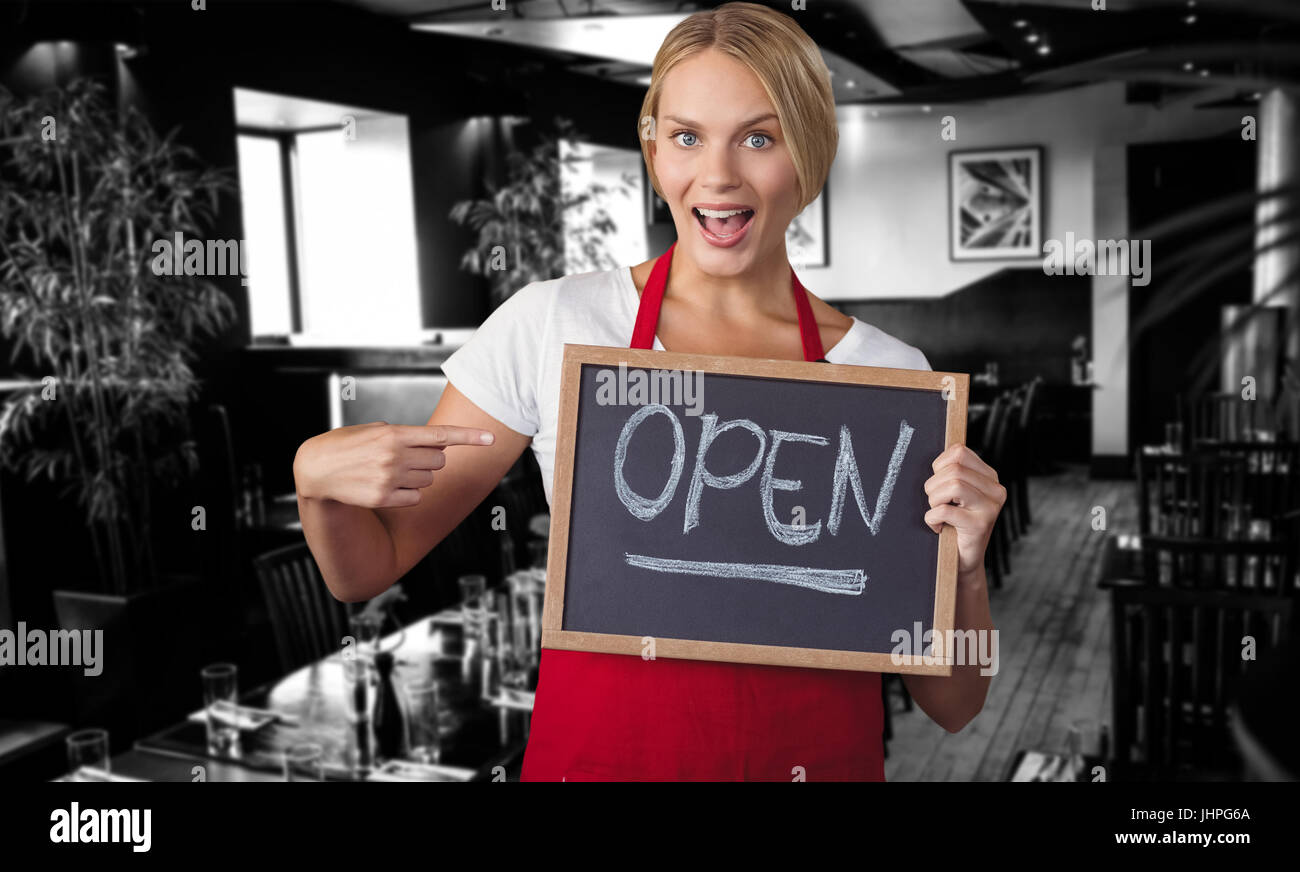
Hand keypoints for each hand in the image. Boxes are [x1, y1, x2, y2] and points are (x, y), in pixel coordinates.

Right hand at [294, 421, 494, 507]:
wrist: (316, 469)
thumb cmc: (347, 445)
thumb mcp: (375, 430)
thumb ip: (406, 435)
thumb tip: (437, 444)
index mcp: (395, 434)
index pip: (442, 435)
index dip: (471, 437)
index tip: (491, 439)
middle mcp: (395, 456)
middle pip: (440, 459)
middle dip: (431, 458)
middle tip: (407, 456)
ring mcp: (390, 478)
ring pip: (429, 479)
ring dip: (418, 475)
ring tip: (391, 470)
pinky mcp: (385, 498)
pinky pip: (416, 497)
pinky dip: (408, 493)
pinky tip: (388, 486)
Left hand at [923, 444, 1005, 575]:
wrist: (962, 561)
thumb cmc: (953, 524)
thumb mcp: (955, 495)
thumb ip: (951, 473)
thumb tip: (932, 453)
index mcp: (989, 476)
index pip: (958, 451)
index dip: (938, 465)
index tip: (939, 484)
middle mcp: (995, 489)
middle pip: (953, 468)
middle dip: (933, 486)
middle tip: (935, 504)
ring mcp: (990, 507)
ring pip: (952, 485)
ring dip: (933, 501)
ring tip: (937, 514)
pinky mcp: (981, 525)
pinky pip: (945, 510)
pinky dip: (932, 519)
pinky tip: (937, 527)